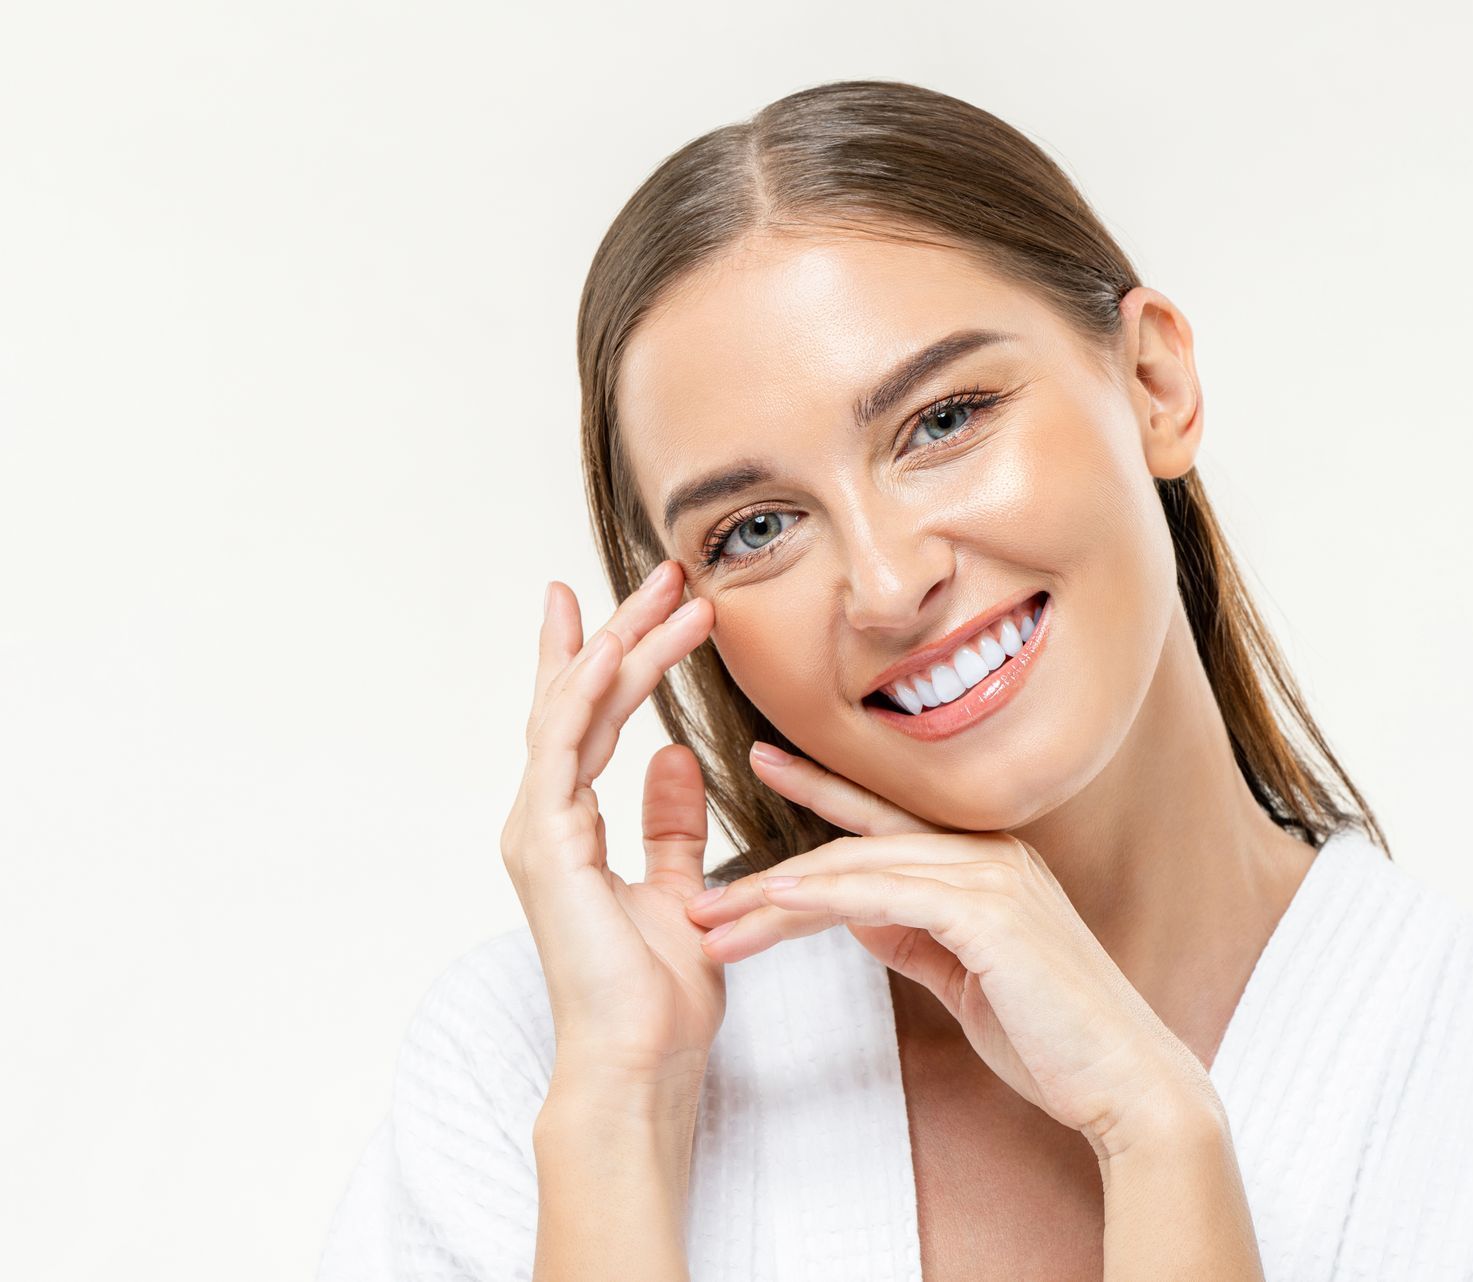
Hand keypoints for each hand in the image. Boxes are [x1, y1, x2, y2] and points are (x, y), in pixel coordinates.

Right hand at [499, 563, 721, 1105]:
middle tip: (662, 572)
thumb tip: (678, 757)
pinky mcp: (547, 843)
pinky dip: (592, 691)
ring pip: (572, 709)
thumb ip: (671, 825)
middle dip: (617, 629)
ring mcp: (538, 829)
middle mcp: (544, 820)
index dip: (602, 658)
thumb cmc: (657, 997)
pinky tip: (622, 647)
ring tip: (669, 590)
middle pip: (575, 700)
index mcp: (569, 831)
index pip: (585, 723)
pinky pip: (566, 746)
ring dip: (620, 643)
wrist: (640, 1061)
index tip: (627, 604)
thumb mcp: (681, 891)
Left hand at [683, 745, 1219, 1156]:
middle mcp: (991, 854)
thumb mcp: (968, 977)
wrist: (1127, 1082)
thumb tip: (860, 915)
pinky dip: (824, 897)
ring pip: (859, 867)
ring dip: (775, 896)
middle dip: (769, 873)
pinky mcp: (990, 914)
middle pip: (856, 845)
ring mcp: (993, 877)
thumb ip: (917, 936)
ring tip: (712, 918)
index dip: (820, 791)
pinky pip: (887, 894)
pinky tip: (774, 903)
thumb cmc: (1053, 1039)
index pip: (885, 822)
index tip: (761, 764)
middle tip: (697, 896)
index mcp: (988, 863)